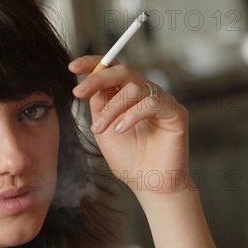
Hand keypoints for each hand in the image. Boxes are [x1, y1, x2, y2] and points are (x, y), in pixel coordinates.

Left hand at [69, 56, 191, 196]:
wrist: (148, 184)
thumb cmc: (128, 158)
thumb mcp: (103, 129)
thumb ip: (99, 105)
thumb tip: (92, 84)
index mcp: (126, 94)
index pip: (112, 68)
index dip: (92, 63)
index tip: (72, 67)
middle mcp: (145, 93)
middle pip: (122, 71)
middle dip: (97, 79)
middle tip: (78, 92)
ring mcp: (161, 101)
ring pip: (134, 88)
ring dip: (112, 108)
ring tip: (101, 128)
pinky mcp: (175, 112)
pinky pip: (152, 103)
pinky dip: (131, 115)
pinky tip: (121, 130)